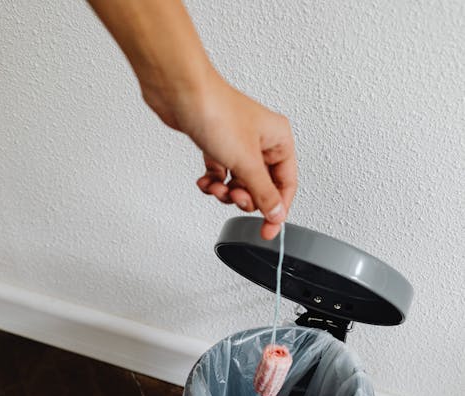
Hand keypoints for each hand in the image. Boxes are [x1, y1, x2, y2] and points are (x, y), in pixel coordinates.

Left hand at [149, 72, 297, 239]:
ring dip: (226, 192)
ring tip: (216, 187)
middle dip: (246, 198)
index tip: (266, 230)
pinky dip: (213, 183)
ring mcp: (239, 143)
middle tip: (235, 196)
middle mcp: (262, 141)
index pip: (286, 184)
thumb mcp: (247, 162)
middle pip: (262, 187)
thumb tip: (276, 214)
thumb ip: (264, 193)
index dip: (277, 210)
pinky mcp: (217, 145)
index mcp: (279, 139)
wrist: (181, 94)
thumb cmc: (216, 111)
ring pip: (240, 183)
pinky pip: (221, 175)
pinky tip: (205, 181)